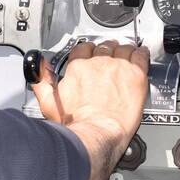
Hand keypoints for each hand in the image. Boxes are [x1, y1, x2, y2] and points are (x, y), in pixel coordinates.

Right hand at [31, 40, 149, 179]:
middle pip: (104, 47)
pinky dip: (141, 53)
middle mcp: (99, 63)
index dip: (88, 51)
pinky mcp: (136, 75)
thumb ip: (41, 79)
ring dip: (124, 51)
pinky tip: (141, 55)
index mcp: (79, 66)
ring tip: (126, 56)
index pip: (84, 48)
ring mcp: (119, 67)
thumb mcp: (48, 101)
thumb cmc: (76, 123)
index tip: (91, 56)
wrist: (97, 133)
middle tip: (109, 59)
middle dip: (106, 51)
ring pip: (124, 48)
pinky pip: (141, 55)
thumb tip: (38, 65)